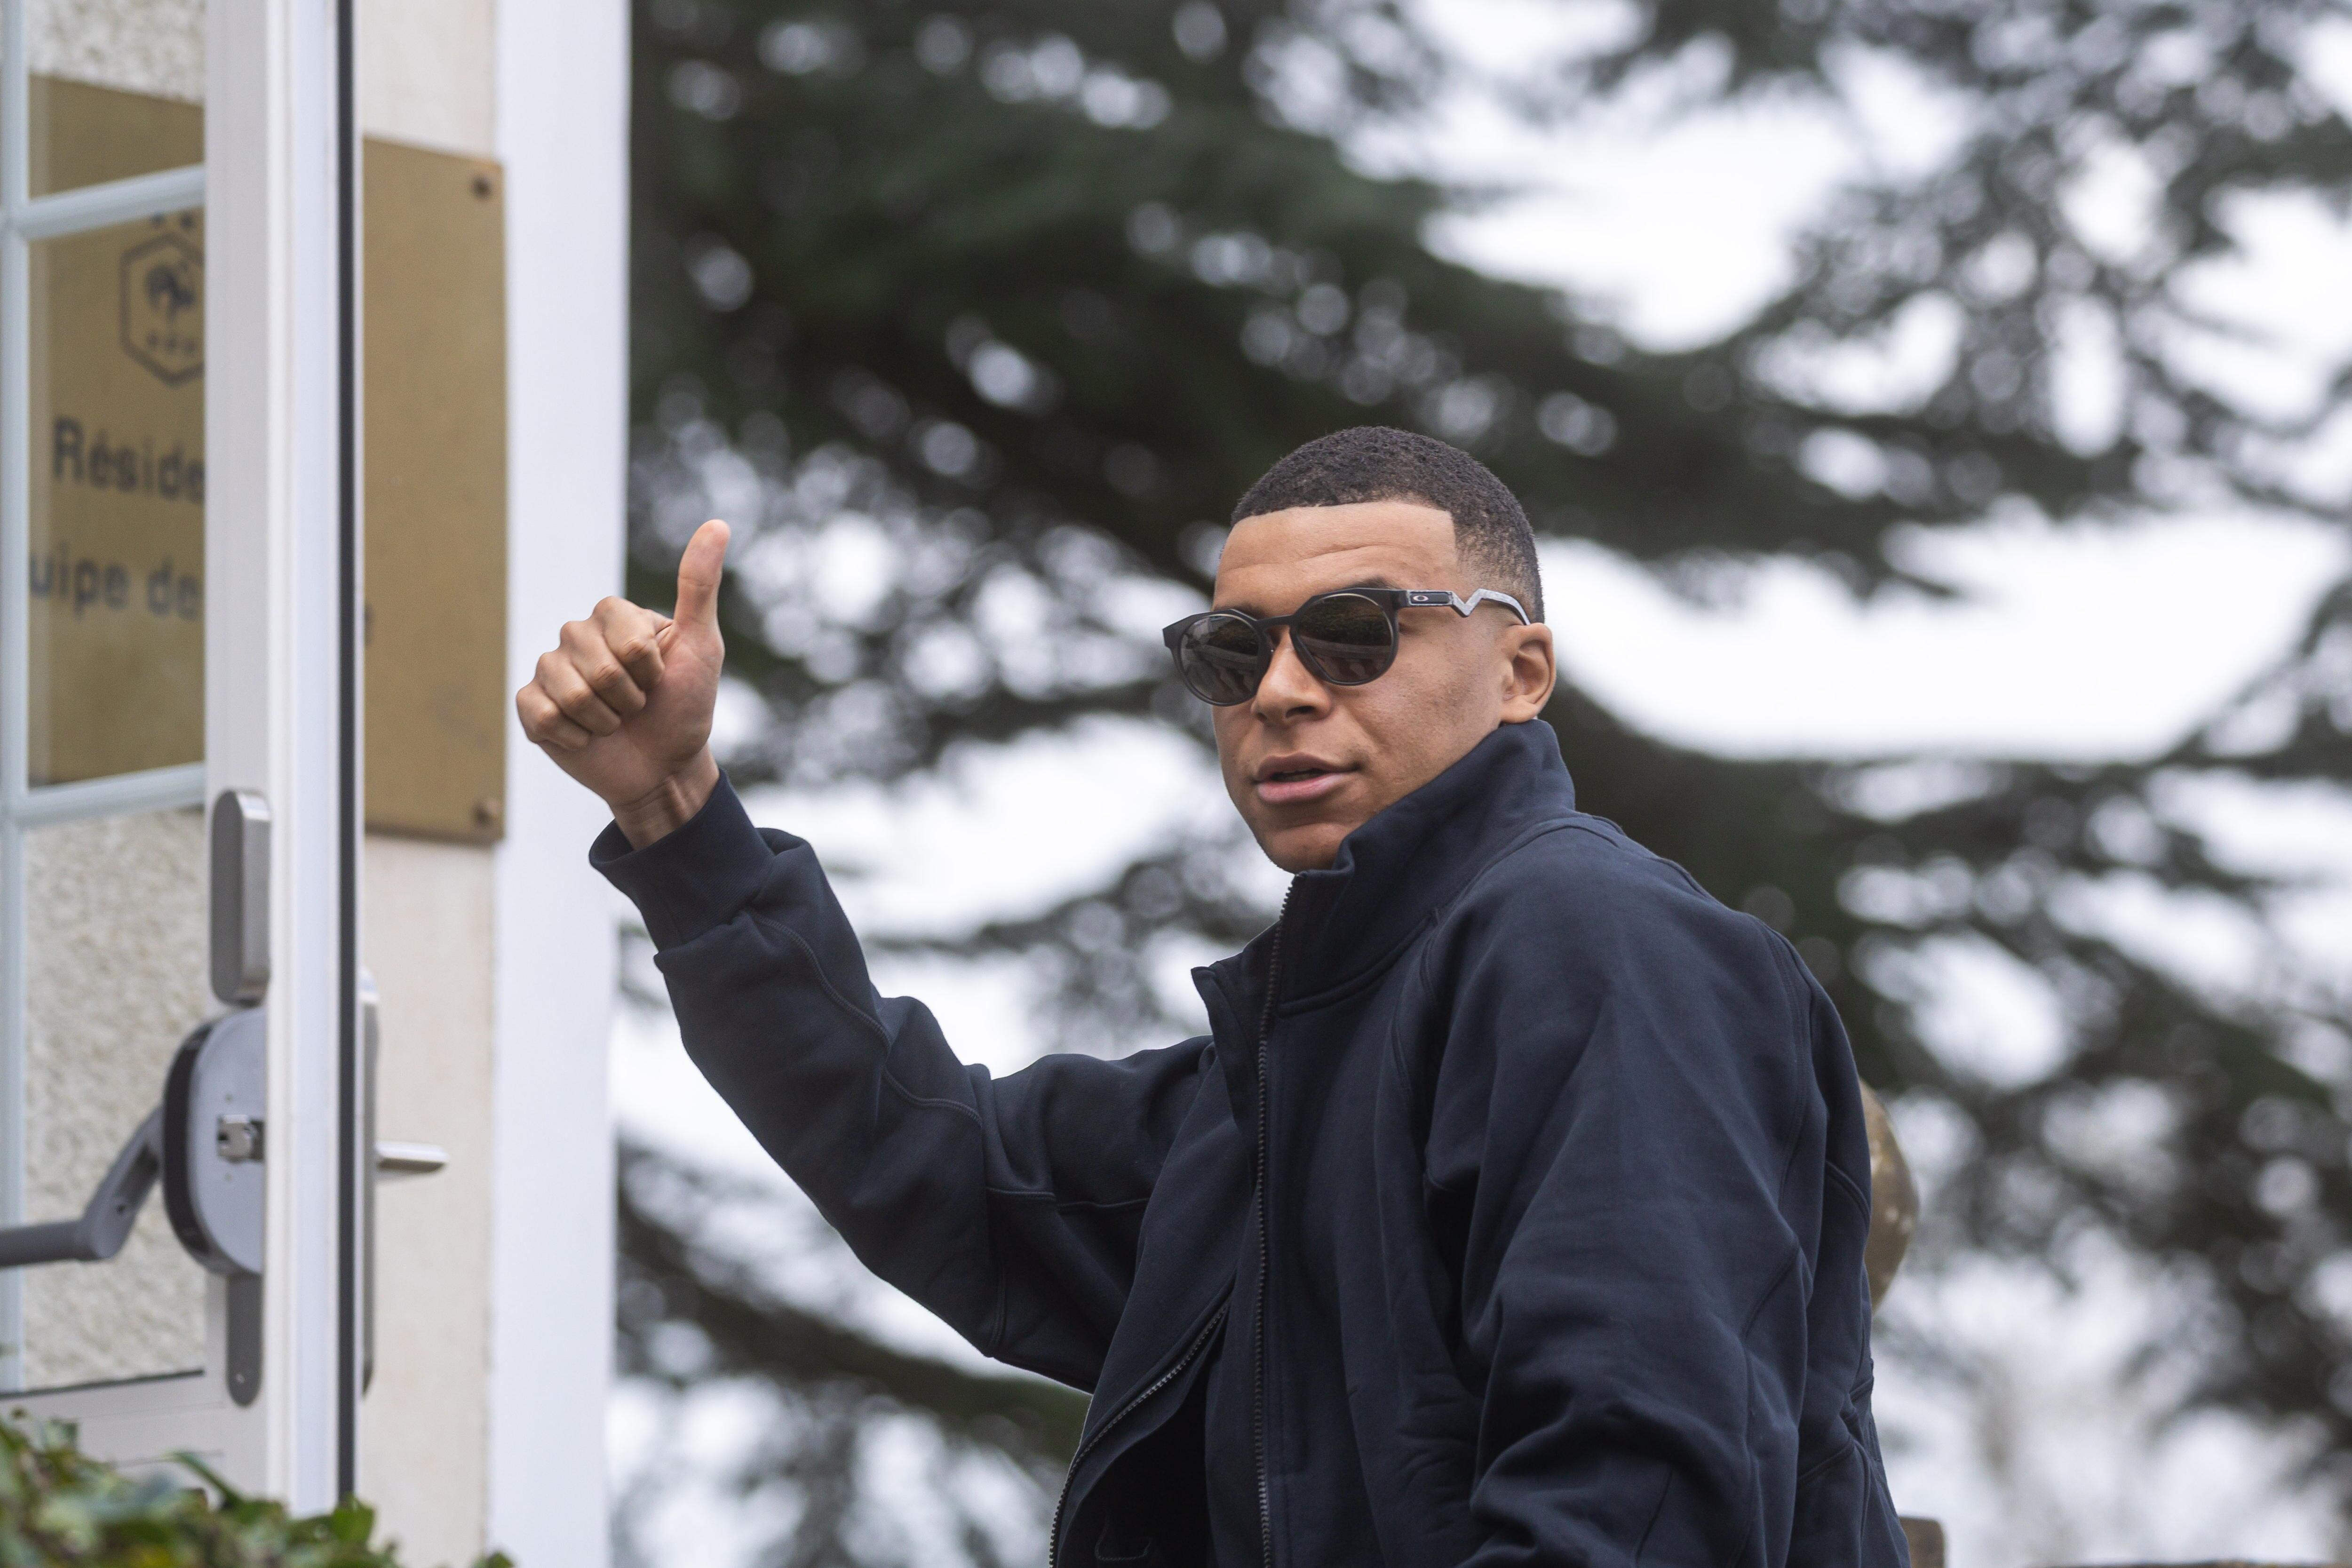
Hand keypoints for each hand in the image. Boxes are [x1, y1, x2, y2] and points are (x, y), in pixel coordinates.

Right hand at [517, 518, 730, 847]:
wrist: (665, 767)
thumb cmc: (686, 705)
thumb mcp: (703, 646)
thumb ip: (699, 586)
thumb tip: (718, 524)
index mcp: (613, 616)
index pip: (626, 638)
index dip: (649, 669)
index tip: (659, 678)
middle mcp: (577, 635)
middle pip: (597, 667)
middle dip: (628, 699)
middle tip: (638, 706)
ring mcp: (551, 669)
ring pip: (568, 692)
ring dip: (604, 721)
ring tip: (615, 723)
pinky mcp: (532, 707)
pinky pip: (541, 714)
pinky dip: (573, 736)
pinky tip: (586, 738)